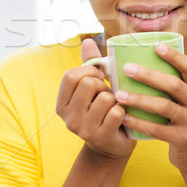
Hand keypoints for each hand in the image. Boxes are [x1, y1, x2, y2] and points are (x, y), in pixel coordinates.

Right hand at [56, 38, 135, 158]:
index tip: (99, 76)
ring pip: (105, 97)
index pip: (71, 75)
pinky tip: (122, 118)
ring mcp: (83, 130)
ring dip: (116, 99)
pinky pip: (117, 112)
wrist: (112, 146)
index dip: (89, 71)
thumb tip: (87, 41)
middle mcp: (68, 118)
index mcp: (62, 103)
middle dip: (104, 85)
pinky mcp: (101, 137)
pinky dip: (123, 111)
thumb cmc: (102, 111)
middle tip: (107, 94)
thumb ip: (89, 65)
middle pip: (89, 84)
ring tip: (114, 107)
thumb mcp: (93, 89)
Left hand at [116, 43, 186, 172]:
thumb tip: (143, 61)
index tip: (155, 46)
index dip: (174, 55)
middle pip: (173, 84)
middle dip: (148, 75)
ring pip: (163, 106)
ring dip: (139, 99)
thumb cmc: (184, 120)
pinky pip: (157, 130)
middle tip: (126, 68)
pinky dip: (139, 123)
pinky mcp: (183, 139)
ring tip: (120, 94)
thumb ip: (173, 84)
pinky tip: (124, 117)